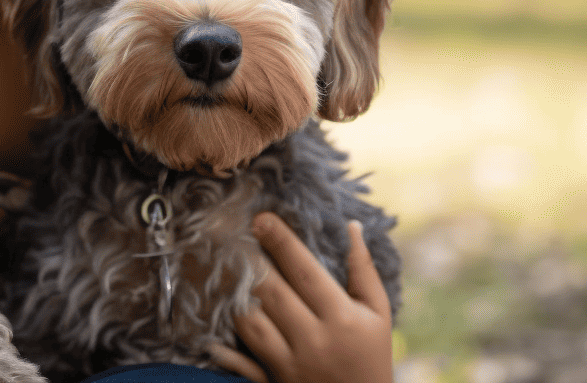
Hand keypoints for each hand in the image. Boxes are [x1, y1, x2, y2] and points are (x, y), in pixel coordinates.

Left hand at [207, 212, 392, 382]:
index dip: (281, 242)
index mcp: (342, 318)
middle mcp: (315, 340)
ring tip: (216, 264)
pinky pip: (241, 362)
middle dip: (248, 259)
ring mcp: (291, 363)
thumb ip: (363, 271)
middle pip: (272, 292)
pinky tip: (208, 321)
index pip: (305, 272)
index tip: (260, 218)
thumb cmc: (372, 356)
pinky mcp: (273, 382)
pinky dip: (223, 346)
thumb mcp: (378, 314)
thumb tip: (352, 226)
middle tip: (226, 232)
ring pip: (250, 322)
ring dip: (231, 293)